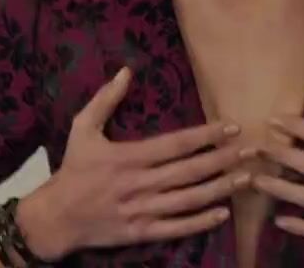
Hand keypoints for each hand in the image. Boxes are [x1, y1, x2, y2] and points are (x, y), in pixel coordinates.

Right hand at [16, 68, 252, 258]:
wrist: (53, 218)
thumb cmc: (72, 170)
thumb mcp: (82, 130)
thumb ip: (105, 100)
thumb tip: (126, 71)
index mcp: (127, 157)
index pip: (176, 144)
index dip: (206, 135)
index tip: (232, 126)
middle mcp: (137, 184)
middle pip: (189, 171)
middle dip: (223, 160)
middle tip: (251, 151)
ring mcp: (140, 210)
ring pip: (187, 200)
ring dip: (219, 189)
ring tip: (245, 179)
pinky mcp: (139, 232)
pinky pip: (175, 228)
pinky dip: (200, 222)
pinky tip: (223, 214)